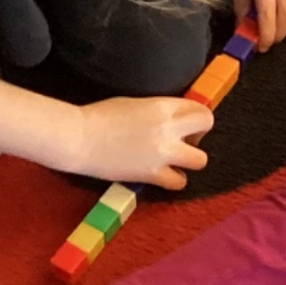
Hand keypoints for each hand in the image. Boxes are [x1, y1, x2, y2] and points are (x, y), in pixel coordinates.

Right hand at [71, 95, 213, 188]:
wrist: (78, 138)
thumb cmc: (99, 116)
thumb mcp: (135, 102)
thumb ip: (158, 110)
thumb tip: (172, 119)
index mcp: (162, 105)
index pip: (199, 107)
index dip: (195, 116)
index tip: (186, 123)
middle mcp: (168, 127)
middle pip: (207, 126)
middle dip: (198, 133)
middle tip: (183, 139)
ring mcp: (162, 153)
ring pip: (200, 160)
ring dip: (190, 160)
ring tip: (174, 160)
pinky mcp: (151, 174)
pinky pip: (178, 182)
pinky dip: (174, 180)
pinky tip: (162, 174)